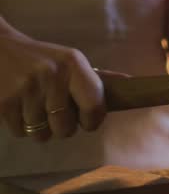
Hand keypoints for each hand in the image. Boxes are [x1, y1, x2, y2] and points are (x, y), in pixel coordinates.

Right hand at [0, 16, 105, 140]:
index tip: (87, 122)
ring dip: (40, 129)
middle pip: (66, 128)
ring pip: (42, 134)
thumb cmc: (41, 59)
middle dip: (63, 128)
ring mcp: (26, 88)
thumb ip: (98, 78)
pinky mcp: (4, 101)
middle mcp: (52, 74)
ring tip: (35, 108)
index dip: (92, 122)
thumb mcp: (70, 61)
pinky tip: (19, 108)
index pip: (94, 106)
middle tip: (56, 114)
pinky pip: (21, 133)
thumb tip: (130, 83)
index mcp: (73, 64)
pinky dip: (21, 127)